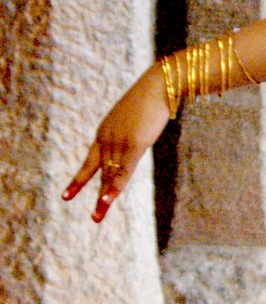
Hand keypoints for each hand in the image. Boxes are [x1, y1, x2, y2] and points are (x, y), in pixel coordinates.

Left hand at [63, 66, 171, 222]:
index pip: (90, 161)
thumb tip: (138, 135)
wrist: (159, 85)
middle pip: (96, 171)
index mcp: (105, 131)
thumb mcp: (135, 116)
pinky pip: (123, 171)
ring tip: (96, 218)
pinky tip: (107, 200)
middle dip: (85, 191)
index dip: (79, 179)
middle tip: (82, 212)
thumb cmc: (151, 97)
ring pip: (110, 175)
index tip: (67, 195)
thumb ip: (132, 130)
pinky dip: (115, 187)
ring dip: (104, 198)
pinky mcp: (134, 145)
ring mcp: (119, 142)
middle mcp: (107, 139)